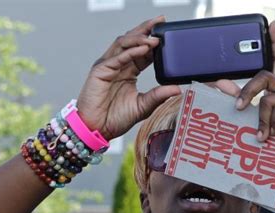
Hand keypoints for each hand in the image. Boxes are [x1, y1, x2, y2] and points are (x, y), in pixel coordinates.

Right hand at [75, 16, 181, 139]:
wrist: (97, 129)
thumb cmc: (115, 118)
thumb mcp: (143, 106)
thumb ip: (158, 96)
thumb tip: (178, 89)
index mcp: (128, 71)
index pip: (143, 51)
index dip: (153, 41)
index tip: (167, 32)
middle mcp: (118, 65)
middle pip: (132, 41)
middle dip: (146, 29)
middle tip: (161, 20)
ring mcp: (108, 66)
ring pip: (124, 44)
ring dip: (139, 38)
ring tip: (154, 36)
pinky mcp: (100, 71)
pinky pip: (118, 57)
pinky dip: (131, 51)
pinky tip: (144, 48)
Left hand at [216, 22, 274, 141]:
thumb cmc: (270, 136)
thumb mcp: (252, 116)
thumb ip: (240, 98)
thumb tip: (221, 83)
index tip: (272, 24)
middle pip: (264, 76)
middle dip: (247, 91)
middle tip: (237, 108)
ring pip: (268, 101)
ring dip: (260, 121)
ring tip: (260, 137)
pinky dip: (272, 125)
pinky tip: (272, 135)